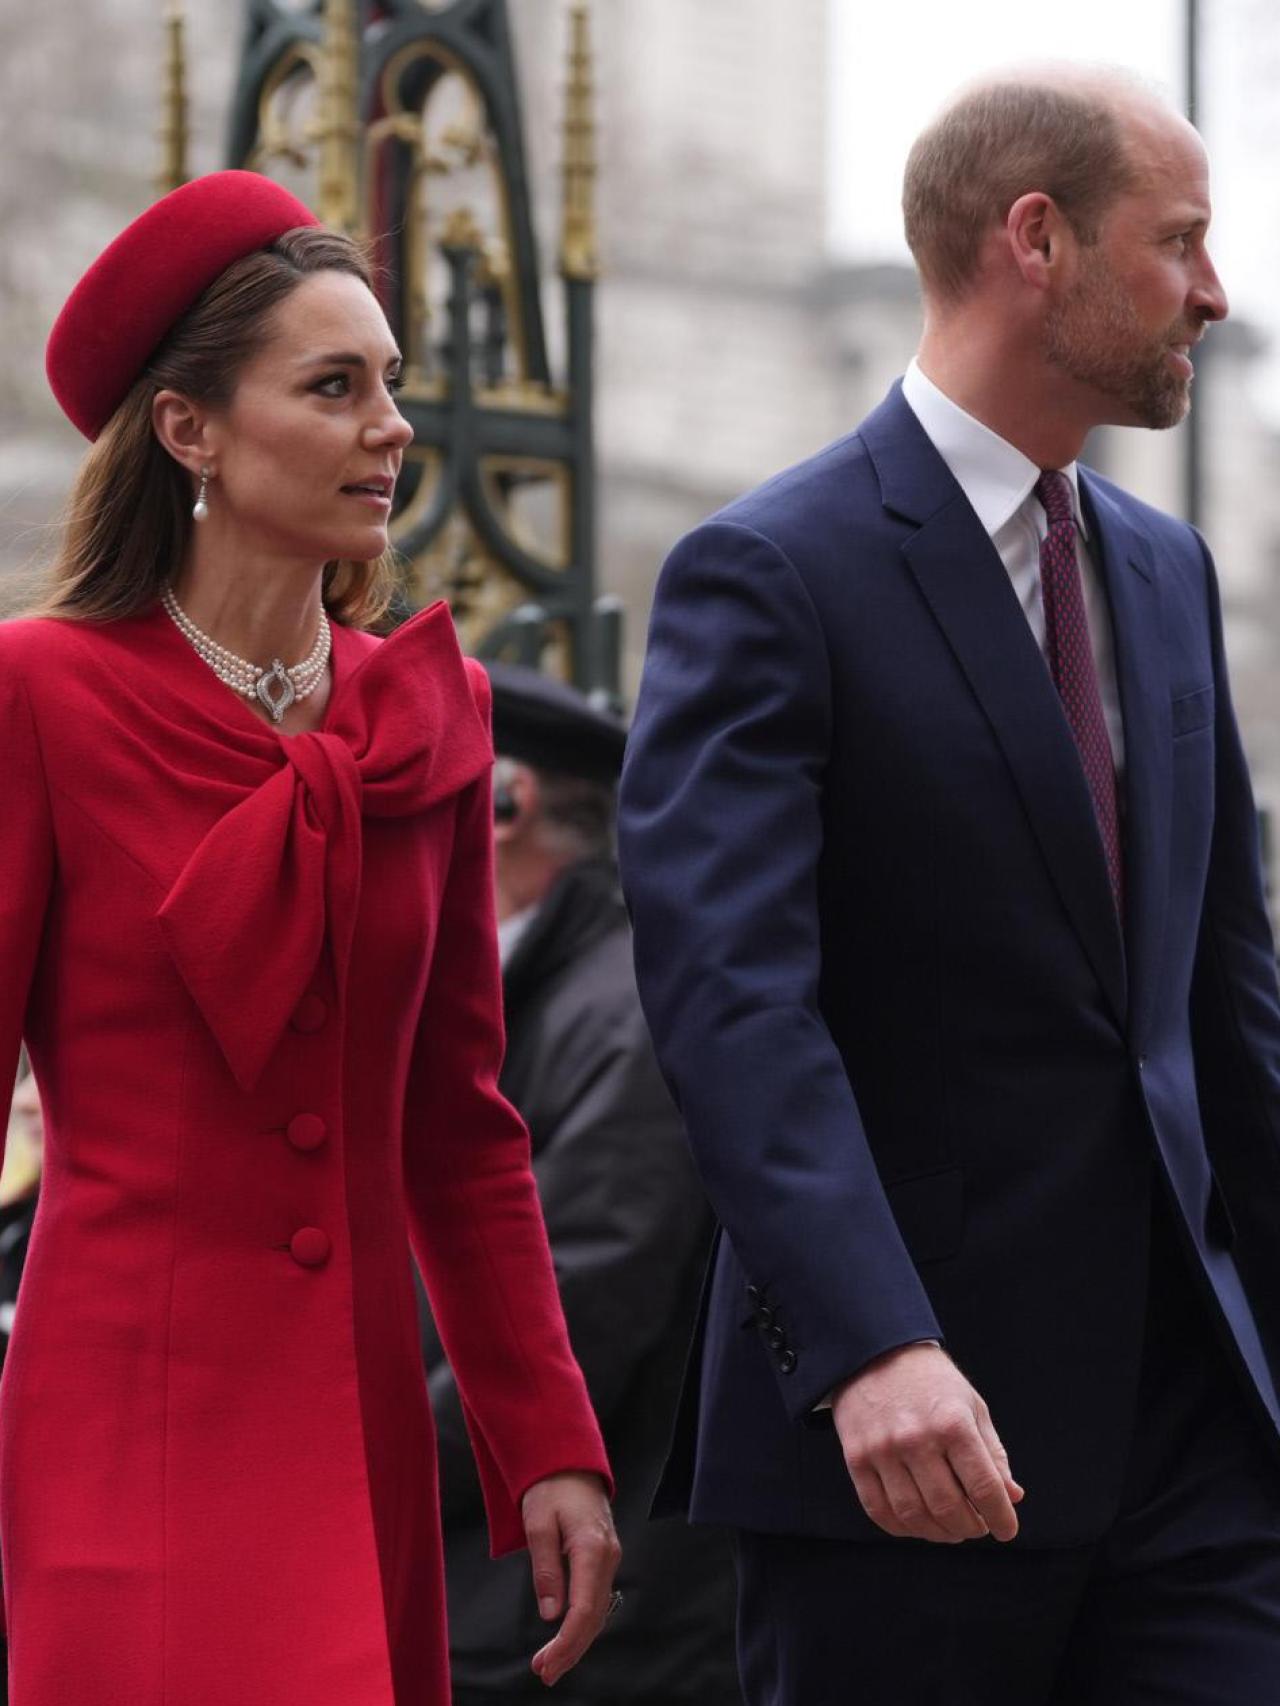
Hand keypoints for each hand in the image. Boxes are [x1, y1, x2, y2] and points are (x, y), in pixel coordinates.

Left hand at [522, 1471, 620, 1687]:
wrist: (570, 1463)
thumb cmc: (551, 1489)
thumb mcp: (538, 1524)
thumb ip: (545, 1569)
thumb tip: (551, 1614)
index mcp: (591, 1549)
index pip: (583, 1609)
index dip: (566, 1642)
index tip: (546, 1664)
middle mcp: (607, 1558)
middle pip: (594, 1617)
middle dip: (571, 1650)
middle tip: (544, 1674)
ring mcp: (609, 1559)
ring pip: (598, 1612)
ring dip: (576, 1641)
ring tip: (551, 1664)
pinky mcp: (604, 1559)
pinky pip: (596, 1599)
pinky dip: (582, 1623)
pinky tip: (567, 1637)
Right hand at [831, 1342, 1023, 1543]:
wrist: (875, 1350)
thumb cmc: (931, 1380)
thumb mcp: (971, 1406)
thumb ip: (993, 1454)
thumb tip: (1012, 1497)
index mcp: (952, 1423)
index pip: (984, 1487)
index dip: (1001, 1518)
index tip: (1006, 1530)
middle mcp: (916, 1439)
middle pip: (949, 1508)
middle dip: (971, 1528)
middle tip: (977, 1526)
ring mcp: (882, 1450)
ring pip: (914, 1515)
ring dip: (939, 1533)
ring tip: (950, 1528)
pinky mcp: (856, 1458)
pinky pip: (879, 1510)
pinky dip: (902, 1528)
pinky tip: (917, 1522)